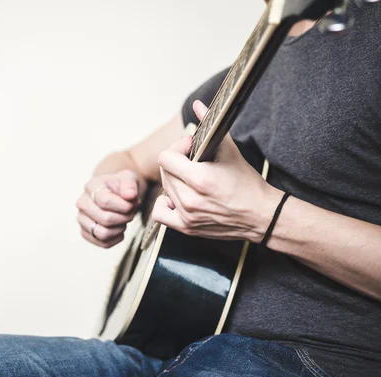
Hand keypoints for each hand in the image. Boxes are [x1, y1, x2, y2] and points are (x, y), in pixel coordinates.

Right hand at [76, 170, 145, 247]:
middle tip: (131, 212)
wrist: (116, 193)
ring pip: (102, 233)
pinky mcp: (86, 233)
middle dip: (124, 218)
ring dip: (120, 229)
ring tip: (124, 220)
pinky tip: (120, 228)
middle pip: (105, 219)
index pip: (104, 201)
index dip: (123, 206)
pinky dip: (116, 238)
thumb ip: (130, 185)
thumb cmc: (122, 186)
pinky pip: (103, 243)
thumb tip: (130, 195)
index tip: (133, 204)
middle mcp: (82, 203)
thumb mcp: (128, 179)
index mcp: (91, 187)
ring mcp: (82, 219)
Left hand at [152, 100, 282, 242]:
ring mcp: (187, 215)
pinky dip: (165, 204)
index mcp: (200, 179)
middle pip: (164, 171)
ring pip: (164, 188)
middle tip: (193, 162)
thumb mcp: (230, 150)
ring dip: (174, 180)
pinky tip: (178, 197)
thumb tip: (197, 105)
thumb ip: (210, 124)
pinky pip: (159, 213)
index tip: (190, 148)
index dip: (177, 148)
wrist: (261, 215)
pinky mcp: (186, 227)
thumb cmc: (247, 184)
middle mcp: (190, 199)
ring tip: (191, 179)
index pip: (165, 158)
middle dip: (177, 162)